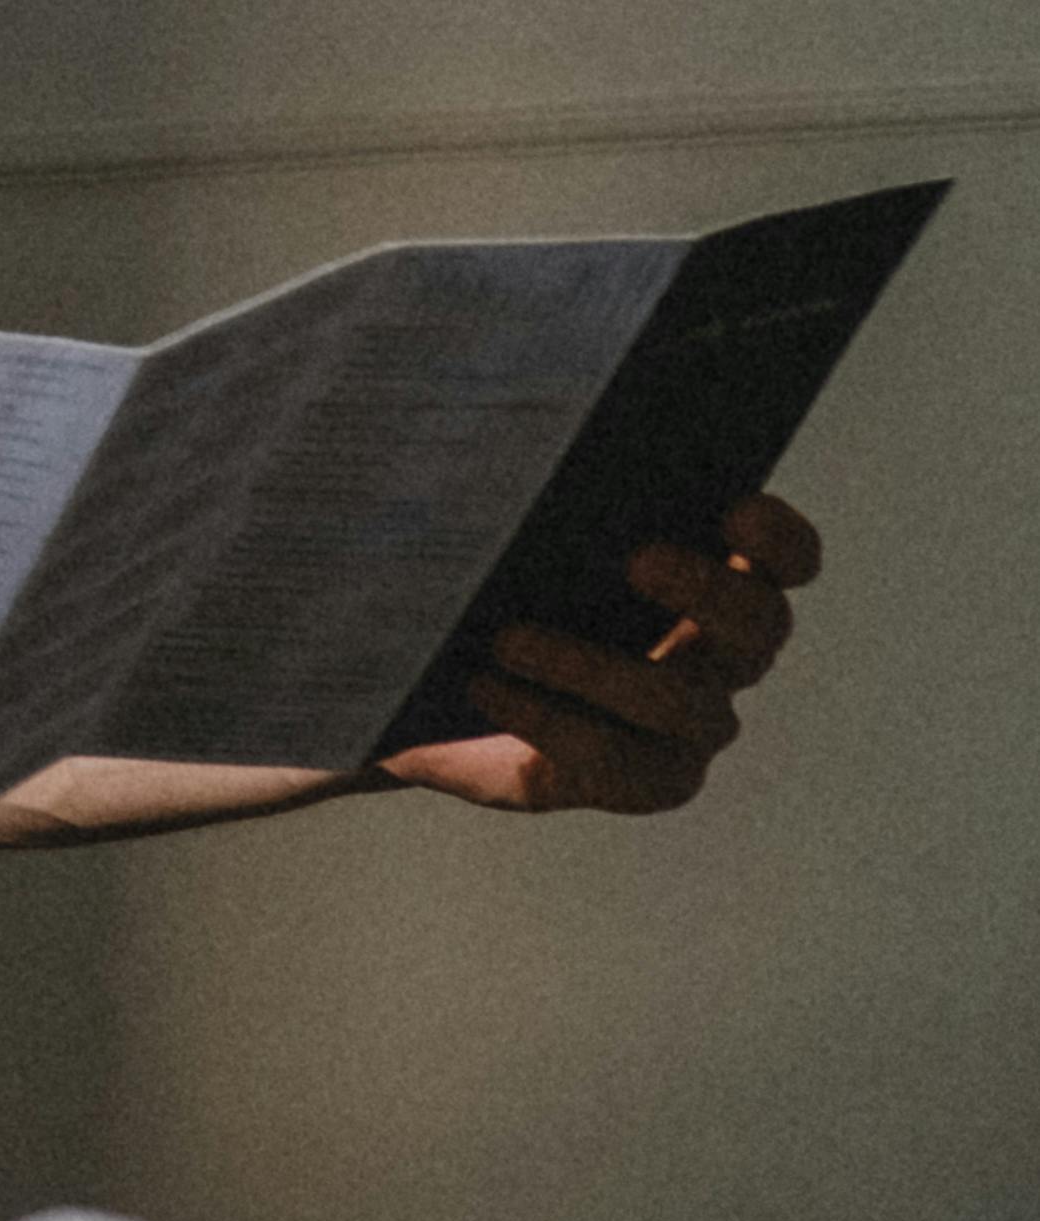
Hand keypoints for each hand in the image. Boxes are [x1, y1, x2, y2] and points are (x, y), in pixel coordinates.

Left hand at [380, 493, 822, 816]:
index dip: (778, 536)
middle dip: (705, 588)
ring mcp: (690, 728)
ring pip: (679, 701)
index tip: (736, 506)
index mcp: (714, 581)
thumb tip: (514, 439)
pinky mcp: (639, 781)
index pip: (783, 558)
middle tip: (637, 559)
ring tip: (507, 635)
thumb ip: (534, 495)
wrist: (436, 691)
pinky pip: (612, 758)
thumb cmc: (484, 588)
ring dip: (591, 665)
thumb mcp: (506, 533)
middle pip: (757, 623)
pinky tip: (482, 685)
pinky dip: (543, 717)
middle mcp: (721, 656)